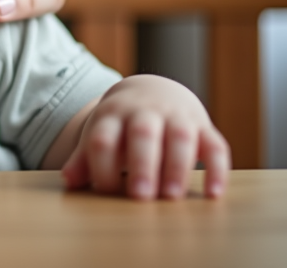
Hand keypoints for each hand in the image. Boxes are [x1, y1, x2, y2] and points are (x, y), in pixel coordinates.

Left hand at [62, 75, 230, 199]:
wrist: (155, 91)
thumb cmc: (122, 124)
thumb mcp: (101, 133)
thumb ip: (84, 158)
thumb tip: (69, 182)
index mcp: (113, 115)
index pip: (103, 138)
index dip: (102, 164)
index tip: (105, 190)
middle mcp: (145, 112)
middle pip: (142, 133)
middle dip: (141, 164)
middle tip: (140, 196)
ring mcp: (176, 117)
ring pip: (180, 136)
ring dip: (177, 165)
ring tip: (171, 196)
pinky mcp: (204, 127)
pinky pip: (216, 145)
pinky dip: (217, 169)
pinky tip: (213, 194)